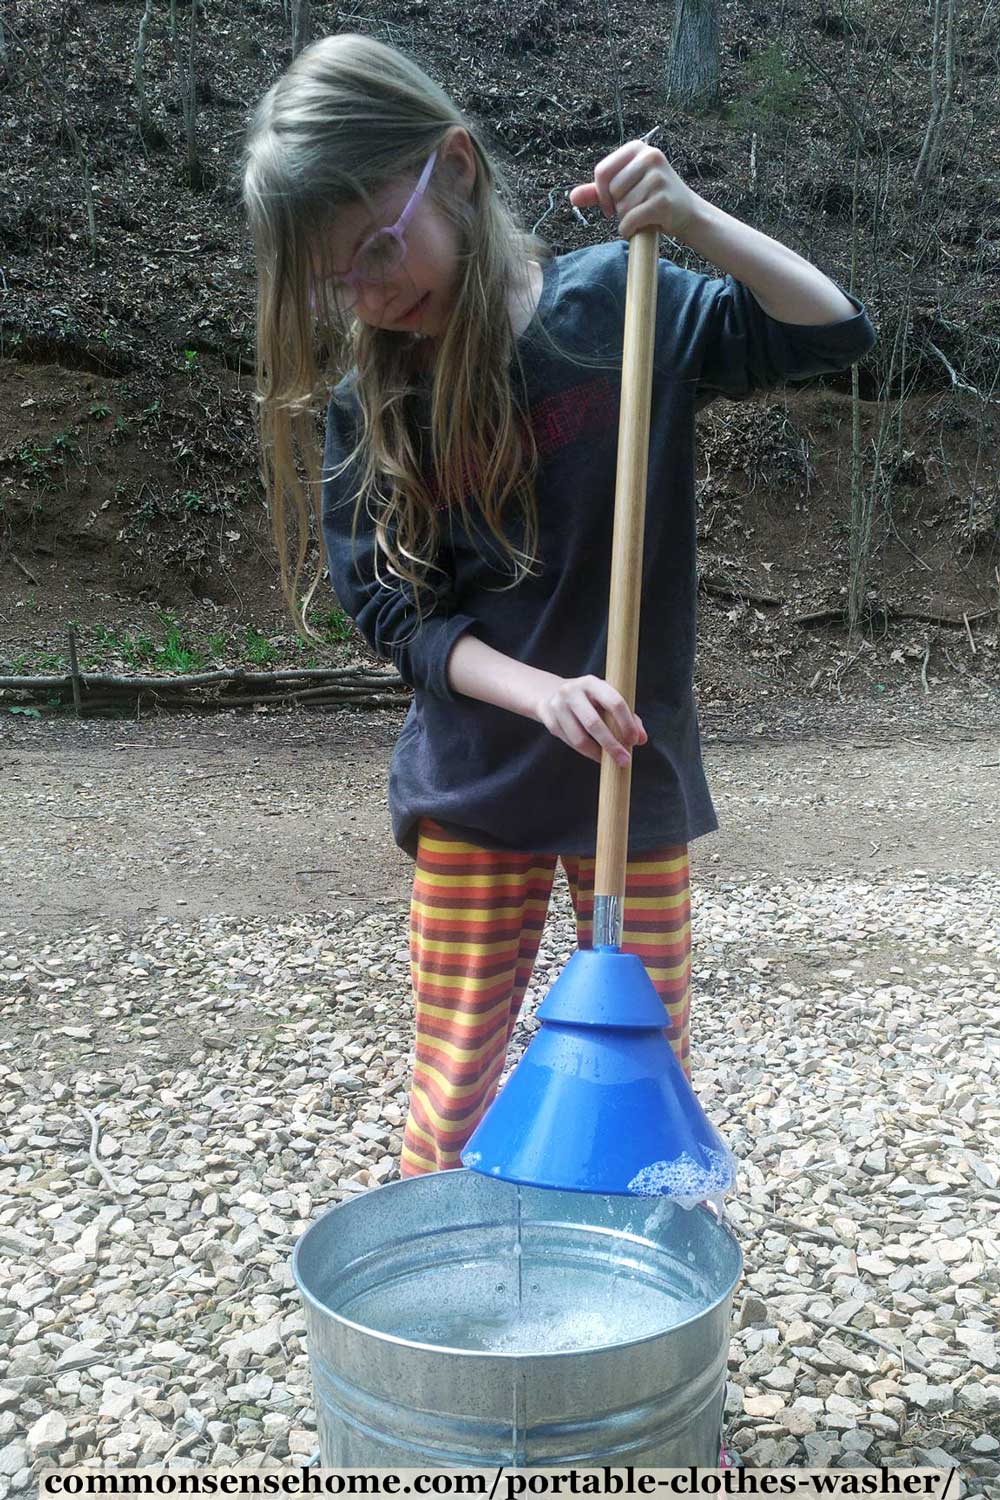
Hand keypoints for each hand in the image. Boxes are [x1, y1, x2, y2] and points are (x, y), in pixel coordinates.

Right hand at [534, 675, 646, 767]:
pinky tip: (596, 754)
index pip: (614, 702)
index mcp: (592, 683)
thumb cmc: (589, 699)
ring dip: (597, 753)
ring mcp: (558, 706)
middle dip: (611, 745)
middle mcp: (572, 691)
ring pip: (579, 738)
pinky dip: (586, 752)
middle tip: (625, 760)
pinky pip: (570, 743)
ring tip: (609, 760)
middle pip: (594, 723)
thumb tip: (642, 739)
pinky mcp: (549, 721)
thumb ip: (628, 717)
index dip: (626, 723)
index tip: (634, 740)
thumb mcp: (607, 700)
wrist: (550, 693)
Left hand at [569, 140, 703, 241]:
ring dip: (627, 219)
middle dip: (617, 207)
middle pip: (611, 191)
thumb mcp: (625, 189)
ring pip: (622, 207)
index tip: (610, 205)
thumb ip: (598, 191)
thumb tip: (572, 197)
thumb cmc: (651, 198)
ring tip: (643, 214)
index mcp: (637, 148)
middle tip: (635, 207)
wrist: (686, 213)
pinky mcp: (662, 200)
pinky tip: (641, 227)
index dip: (601, 194)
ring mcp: (658, 177)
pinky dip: (630, 229)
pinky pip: (631, 220)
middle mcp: (650, 157)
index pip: (602, 172)